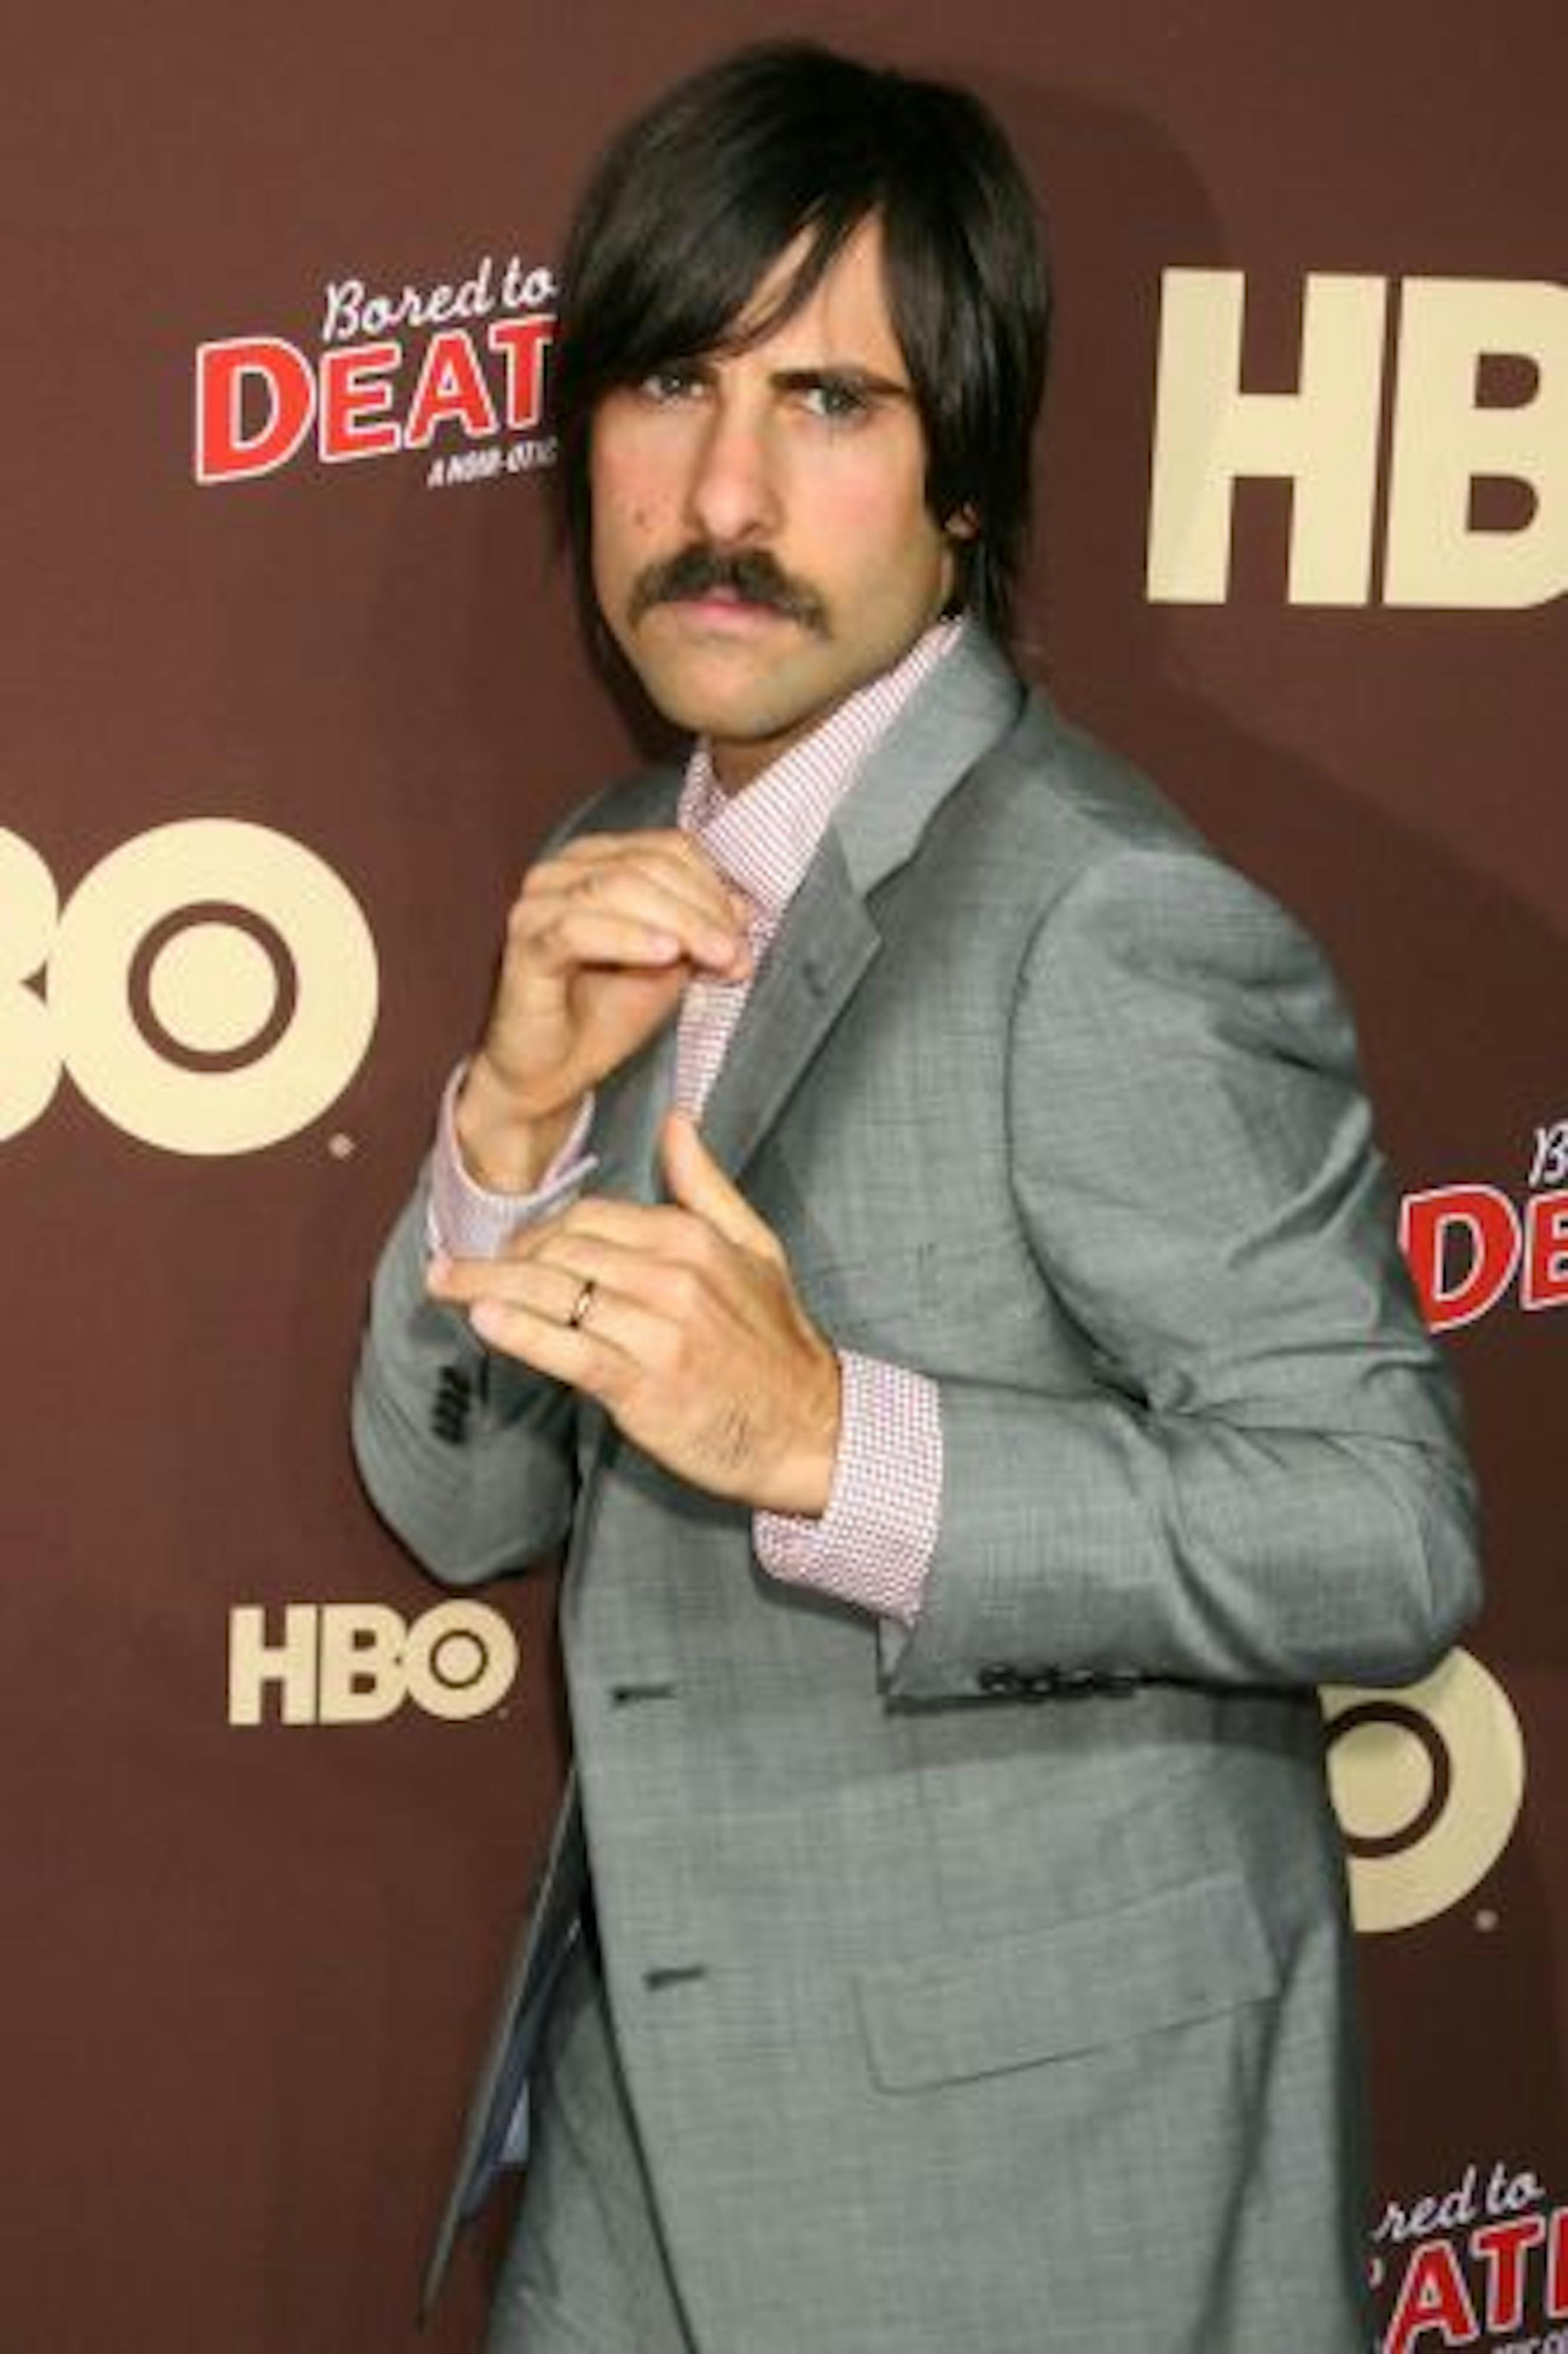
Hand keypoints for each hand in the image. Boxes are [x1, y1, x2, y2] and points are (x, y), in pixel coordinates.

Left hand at [429, 1112, 841, 1514]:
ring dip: (486, 1287)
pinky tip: (483, 1321)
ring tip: (442, 1284)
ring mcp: (655, 1331)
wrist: (809, 1428)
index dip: (540, 1231)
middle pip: (560, 1251)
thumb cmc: (777, 1344)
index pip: (590, 1216)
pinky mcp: (641, 1386)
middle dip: (503, 1258)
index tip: (512, 1250)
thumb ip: (707, 1187)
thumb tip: (678, 1123)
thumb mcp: (757, 1248)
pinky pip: (568, 1349)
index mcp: (692, 1239)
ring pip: (553, 1295)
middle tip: (463, 1271)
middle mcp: (671, 1277)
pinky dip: (521, 1333)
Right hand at [457, 831, 751, 1189]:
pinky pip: (577, 929)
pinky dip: (629, 938)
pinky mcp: (524, 946)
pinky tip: (666, 955)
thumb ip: (698, 930)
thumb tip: (743, 908)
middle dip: (703, 909)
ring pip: (618, 888)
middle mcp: (561, 871)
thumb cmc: (605, 1013)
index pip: (669, 849)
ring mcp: (537, 905)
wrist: (552, 1073)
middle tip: (736, 952)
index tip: (745, 931)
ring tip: (717, 957)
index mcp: (598, 861)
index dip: (715, 885)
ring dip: (680, 922)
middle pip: (648, 866)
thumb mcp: (669, 965)